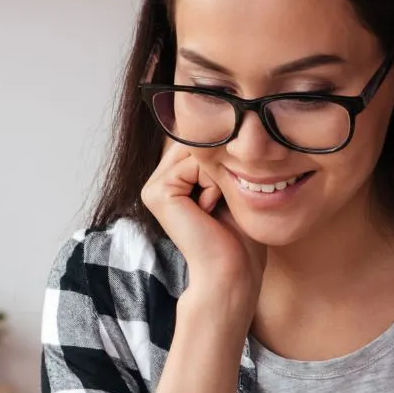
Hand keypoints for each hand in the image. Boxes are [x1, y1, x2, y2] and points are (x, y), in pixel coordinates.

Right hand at [139, 145, 264, 310]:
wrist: (233, 271)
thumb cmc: (240, 236)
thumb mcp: (232, 187)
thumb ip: (218, 158)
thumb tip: (220, 121)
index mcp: (174, 180)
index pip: (203, 142)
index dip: (226, 159)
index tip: (228, 196)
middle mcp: (159, 181)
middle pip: (199, 143)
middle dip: (221, 166)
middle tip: (221, 203)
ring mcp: (153, 186)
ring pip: (198, 152)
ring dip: (218, 176)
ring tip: (214, 208)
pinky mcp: (156, 192)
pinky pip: (193, 163)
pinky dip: (211, 184)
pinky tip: (208, 211)